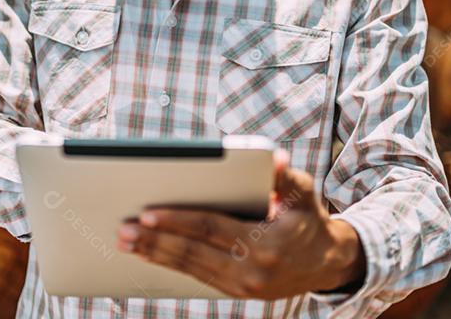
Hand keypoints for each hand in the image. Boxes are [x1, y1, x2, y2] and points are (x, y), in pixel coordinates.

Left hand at [115, 148, 365, 298]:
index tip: (148, 213)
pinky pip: (197, 277)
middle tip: (123, 230)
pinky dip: (171, 265)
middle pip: (193, 253)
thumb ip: (285, 175)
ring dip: (155, 255)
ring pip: (191, 268)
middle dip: (155, 241)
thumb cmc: (308, 217)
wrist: (326, 261)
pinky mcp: (237, 292)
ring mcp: (244, 286)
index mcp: (266, 242)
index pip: (211, 229)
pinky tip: (149, 254)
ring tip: (126, 242)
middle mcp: (253, 270)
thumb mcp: (302, 191)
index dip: (178, 221)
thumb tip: (276, 158)